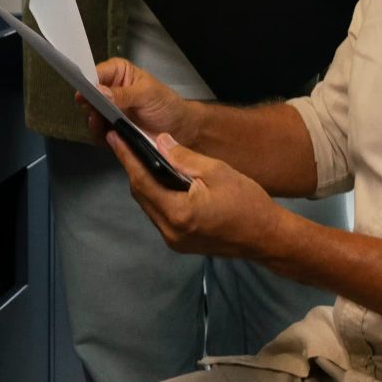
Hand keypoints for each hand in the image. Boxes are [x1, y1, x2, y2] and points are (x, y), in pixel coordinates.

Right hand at [78, 58, 192, 146]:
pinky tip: (109, 134)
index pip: (95, 73)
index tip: (84, 94)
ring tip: (102, 123)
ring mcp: (108, 109)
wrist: (178, 128)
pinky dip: (101, 134)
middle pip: (88, 95)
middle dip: (89, 104)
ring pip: (90, 114)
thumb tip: (100, 91)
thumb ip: (123, 93)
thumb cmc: (165, 104)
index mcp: (118, 72)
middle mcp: (109, 89)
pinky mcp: (110, 127)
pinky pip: (98, 131)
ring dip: (94, 120)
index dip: (87, 83)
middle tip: (95, 111)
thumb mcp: (147, 94)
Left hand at [105, 130, 281, 259]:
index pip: (142, 180)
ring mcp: (173, 241)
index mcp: (178, 213)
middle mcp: (169, 231)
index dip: (126, 157)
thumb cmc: (247, 202)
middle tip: (127, 144)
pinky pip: (160, 216)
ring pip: (149, 206)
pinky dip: (158, 196)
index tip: (114, 137)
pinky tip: (163, 181)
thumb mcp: (217, 171)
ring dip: (145, 184)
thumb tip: (160, 141)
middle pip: (141, 195)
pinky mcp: (180, 244)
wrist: (267, 236)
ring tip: (143, 159)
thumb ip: (184, 158)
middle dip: (134, 169)